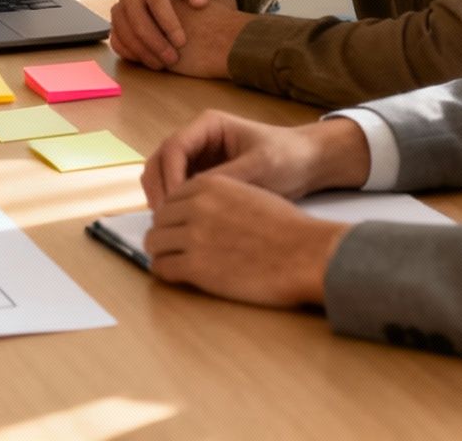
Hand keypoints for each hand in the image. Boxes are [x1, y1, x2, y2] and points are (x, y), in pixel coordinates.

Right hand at [109, 0, 245, 76]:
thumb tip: (198, 2)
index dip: (167, 22)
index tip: (182, 41)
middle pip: (135, 17)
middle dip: (153, 41)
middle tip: (172, 58)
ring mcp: (120, 7)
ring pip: (123, 30)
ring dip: (142, 51)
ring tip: (162, 64)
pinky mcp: (116, 24)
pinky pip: (115, 40)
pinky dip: (130, 53)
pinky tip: (148, 62)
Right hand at [142, 112, 367, 207]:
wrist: (309, 164)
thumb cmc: (287, 157)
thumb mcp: (258, 167)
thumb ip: (225, 179)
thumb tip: (192, 198)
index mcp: (208, 125)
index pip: (173, 147)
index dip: (169, 175)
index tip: (174, 203)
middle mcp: (197, 138)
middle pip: (160, 159)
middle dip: (159, 187)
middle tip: (164, 218)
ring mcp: (197, 156)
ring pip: (163, 174)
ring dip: (162, 196)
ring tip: (170, 224)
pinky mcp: (202, 175)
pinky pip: (178, 188)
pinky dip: (174, 204)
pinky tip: (182, 224)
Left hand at [145, 173, 348, 307]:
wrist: (306, 254)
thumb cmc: (288, 228)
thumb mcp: (250, 194)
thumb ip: (220, 198)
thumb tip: (199, 212)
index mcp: (209, 185)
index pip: (171, 197)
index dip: (174, 215)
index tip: (179, 227)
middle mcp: (196, 206)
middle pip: (159, 220)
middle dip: (165, 233)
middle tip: (175, 247)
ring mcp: (193, 237)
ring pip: (154, 243)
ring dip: (162, 253)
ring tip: (174, 262)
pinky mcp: (196, 267)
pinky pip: (162, 268)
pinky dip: (165, 273)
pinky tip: (177, 276)